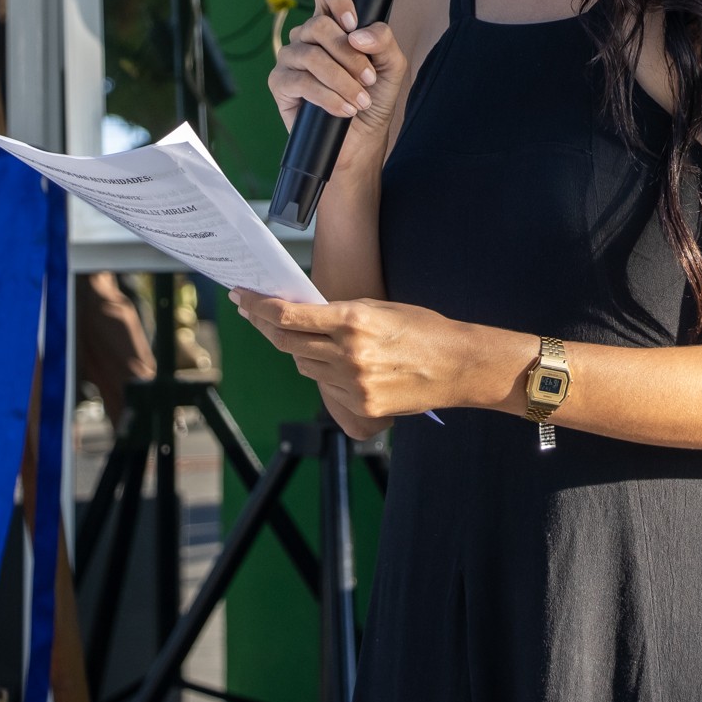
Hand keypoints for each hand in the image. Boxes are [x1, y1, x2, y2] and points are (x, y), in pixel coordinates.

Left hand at [230, 291, 527, 427]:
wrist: (458, 365)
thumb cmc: (423, 329)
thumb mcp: (380, 308)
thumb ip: (339, 314)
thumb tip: (300, 314)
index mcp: (354, 320)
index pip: (289, 316)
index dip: (259, 306)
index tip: (243, 296)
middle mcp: (348, 353)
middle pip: (286, 342)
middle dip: (265, 325)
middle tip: (252, 312)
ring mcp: (353, 383)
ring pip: (304, 365)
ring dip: (299, 350)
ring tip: (306, 337)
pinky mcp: (360, 405)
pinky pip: (327, 387)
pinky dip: (325, 373)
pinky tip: (336, 363)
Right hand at [267, 0, 408, 142]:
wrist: (362, 137)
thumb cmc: (374, 96)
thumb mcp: (392, 65)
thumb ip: (383, 40)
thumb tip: (357, 34)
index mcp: (334, 22)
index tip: (353, 21)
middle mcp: (308, 35)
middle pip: (319, 24)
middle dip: (350, 55)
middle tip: (368, 78)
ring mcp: (291, 57)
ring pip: (311, 54)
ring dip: (342, 79)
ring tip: (360, 100)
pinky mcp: (280, 83)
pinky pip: (300, 80)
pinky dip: (327, 96)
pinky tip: (344, 109)